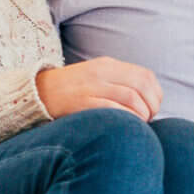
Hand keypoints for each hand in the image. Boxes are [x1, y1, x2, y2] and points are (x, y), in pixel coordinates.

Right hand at [39, 57, 162, 120]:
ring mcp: (91, 87)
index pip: (145, 75)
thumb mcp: (97, 79)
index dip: (155, 94)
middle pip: (141, 85)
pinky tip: (127, 127)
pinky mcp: (82, 102)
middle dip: (152, 105)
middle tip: (149, 119)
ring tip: (139, 125)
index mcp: (107, 65)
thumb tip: (148, 102)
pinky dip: (126, 119)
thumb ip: (120, 84)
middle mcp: (101, 73)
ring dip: (141, 114)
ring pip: (131, 97)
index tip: (153, 108)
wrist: (38, 93)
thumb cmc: (73, 92)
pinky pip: (113, 109)